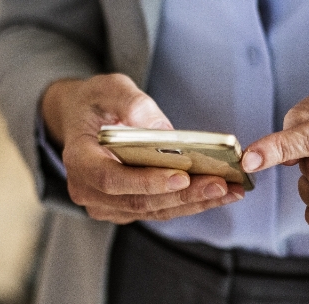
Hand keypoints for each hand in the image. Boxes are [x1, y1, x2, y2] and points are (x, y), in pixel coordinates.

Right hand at [41, 73, 244, 223]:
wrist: (81, 120)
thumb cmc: (95, 103)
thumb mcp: (109, 88)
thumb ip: (131, 102)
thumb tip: (163, 130)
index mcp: (78, 160)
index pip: (111, 179)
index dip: (147, 182)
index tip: (182, 176)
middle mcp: (87, 190)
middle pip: (139, 201)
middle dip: (183, 195)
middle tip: (220, 185)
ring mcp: (105, 205)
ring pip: (153, 211)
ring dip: (194, 203)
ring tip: (230, 191)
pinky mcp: (124, 209)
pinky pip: (158, 211)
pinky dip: (189, 203)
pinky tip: (218, 193)